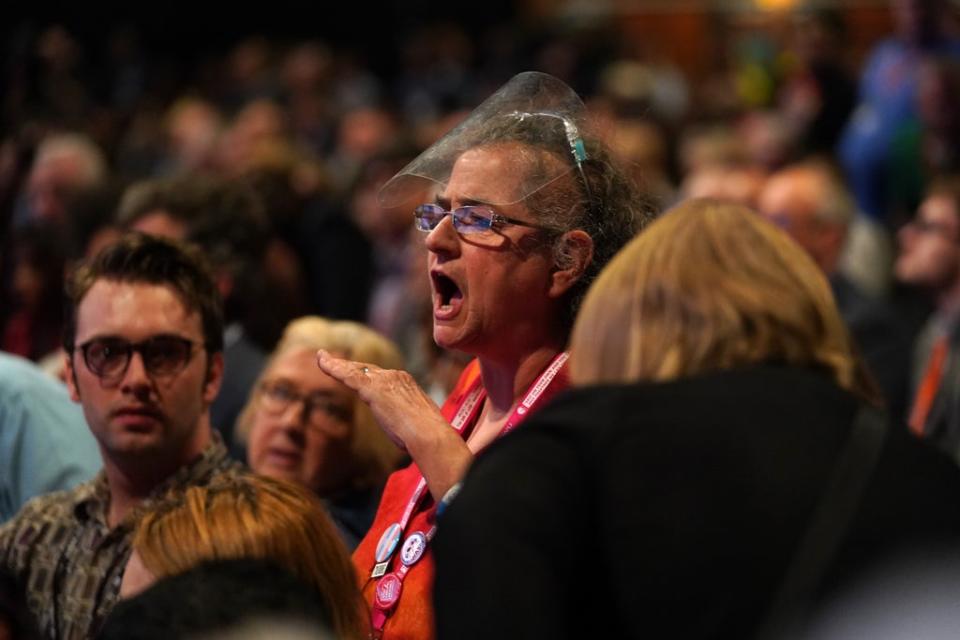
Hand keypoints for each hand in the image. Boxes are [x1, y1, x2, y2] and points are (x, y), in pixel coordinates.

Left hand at [316, 349, 471, 498]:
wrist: (429, 434)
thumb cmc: (426, 435)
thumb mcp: (415, 420)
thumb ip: (405, 416)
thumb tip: (403, 427)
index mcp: (406, 382)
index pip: (381, 375)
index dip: (366, 373)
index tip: (356, 371)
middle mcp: (395, 376)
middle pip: (365, 368)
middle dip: (348, 365)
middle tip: (332, 360)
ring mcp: (384, 380)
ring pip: (354, 369)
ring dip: (336, 364)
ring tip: (322, 358)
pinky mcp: (373, 388)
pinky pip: (347, 375)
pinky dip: (333, 367)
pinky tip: (322, 361)